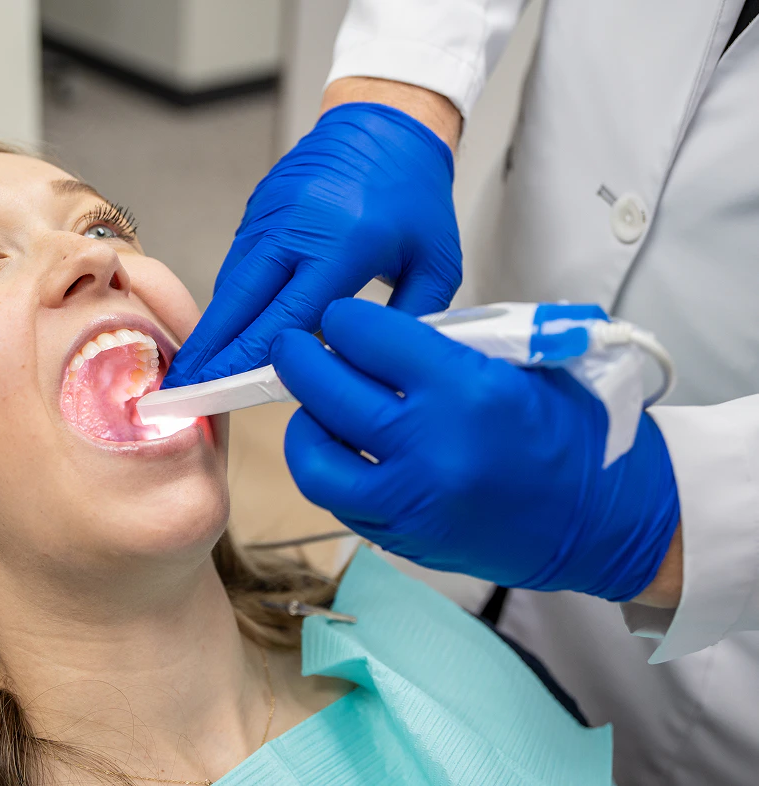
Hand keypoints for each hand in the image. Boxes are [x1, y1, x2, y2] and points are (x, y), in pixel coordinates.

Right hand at [162, 102, 461, 387]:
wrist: (387, 120)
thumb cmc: (415, 194)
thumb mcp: (435, 263)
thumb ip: (409, 322)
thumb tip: (372, 371)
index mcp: (343, 244)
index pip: (288, 316)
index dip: (252, 358)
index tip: (229, 390)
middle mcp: (296, 228)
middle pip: (239, 303)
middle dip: (210, 352)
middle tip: (183, 389)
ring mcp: (269, 216)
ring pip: (230, 286)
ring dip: (212, 330)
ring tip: (194, 370)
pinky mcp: (256, 212)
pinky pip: (237, 266)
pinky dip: (228, 302)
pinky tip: (223, 333)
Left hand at [271, 298, 680, 601]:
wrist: (604, 519)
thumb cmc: (571, 432)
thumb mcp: (523, 362)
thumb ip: (448, 345)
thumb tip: (378, 334)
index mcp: (465, 389)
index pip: (367, 337)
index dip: (346, 318)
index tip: (342, 316)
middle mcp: (429, 446)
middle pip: (325, 389)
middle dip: (299, 357)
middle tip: (295, 346)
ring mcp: (410, 500)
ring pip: (314, 454)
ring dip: (304, 420)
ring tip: (314, 404)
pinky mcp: (402, 536)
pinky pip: (335, 498)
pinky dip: (326, 467)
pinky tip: (338, 447)